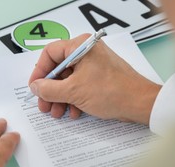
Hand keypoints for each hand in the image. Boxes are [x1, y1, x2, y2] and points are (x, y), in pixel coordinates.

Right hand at [28, 34, 161, 124]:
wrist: (139, 103)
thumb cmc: (112, 91)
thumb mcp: (73, 91)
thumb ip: (49, 89)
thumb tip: (36, 87)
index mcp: (80, 46)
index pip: (50, 53)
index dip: (39, 71)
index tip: (35, 87)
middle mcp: (87, 52)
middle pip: (59, 69)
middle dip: (50, 90)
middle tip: (44, 106)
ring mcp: (94, 65)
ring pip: (69, 80)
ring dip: (61, 98)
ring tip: (58, 113)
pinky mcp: (100, 77)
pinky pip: (80, 85)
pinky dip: (74, 99)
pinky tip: (73, 112)